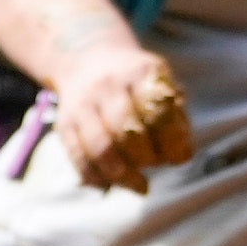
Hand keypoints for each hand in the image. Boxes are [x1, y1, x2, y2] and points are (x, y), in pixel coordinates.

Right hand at [49, 47, 190, 188]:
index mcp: (139, 72)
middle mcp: (108, 86)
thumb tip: (182, 155)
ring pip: (101, 148)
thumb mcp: (160, 84)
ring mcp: (82, 105)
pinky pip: (79, 158)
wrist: (87, 60)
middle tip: (157, 164)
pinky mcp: (65, 124)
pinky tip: (112, 184)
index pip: (158, 112)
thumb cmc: (135, 82)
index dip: (172, 142)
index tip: (179, 158)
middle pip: (127, 131)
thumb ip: (175, 115)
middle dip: (147, 157)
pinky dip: (97, 177)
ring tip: (140, 185)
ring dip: (123, 175)